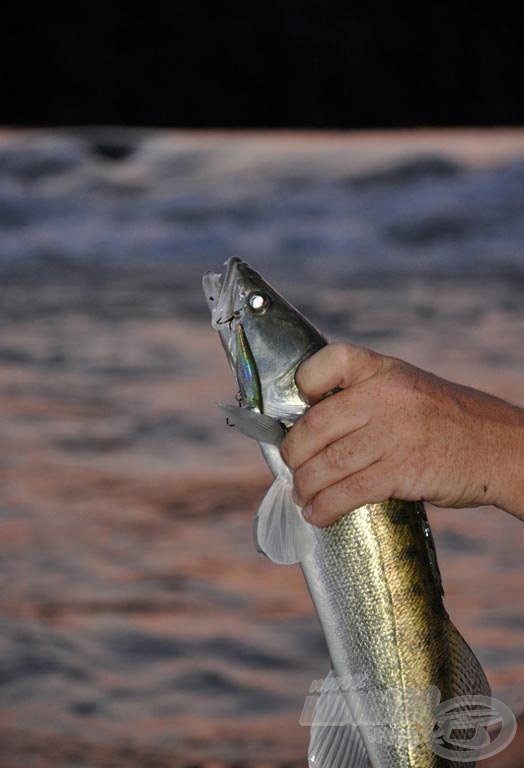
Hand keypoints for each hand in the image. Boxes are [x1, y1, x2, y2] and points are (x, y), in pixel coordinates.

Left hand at [280, 343, 523, 526]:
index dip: (305, 383)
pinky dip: (327, 506)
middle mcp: (386, 396)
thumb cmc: (444, 420)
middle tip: (291, 467)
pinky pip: (351, 491)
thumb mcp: (407, 389)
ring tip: (302, 496)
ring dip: (306, 486)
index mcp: (384, 370)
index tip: (299, 407)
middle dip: (294, 453)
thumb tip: (311, 432)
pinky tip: (318, 514)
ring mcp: (395, 434)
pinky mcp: (404, 470)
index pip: (331, 360)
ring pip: (330, 462)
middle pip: (317, 424)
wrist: (500, 447)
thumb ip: (365, 399)